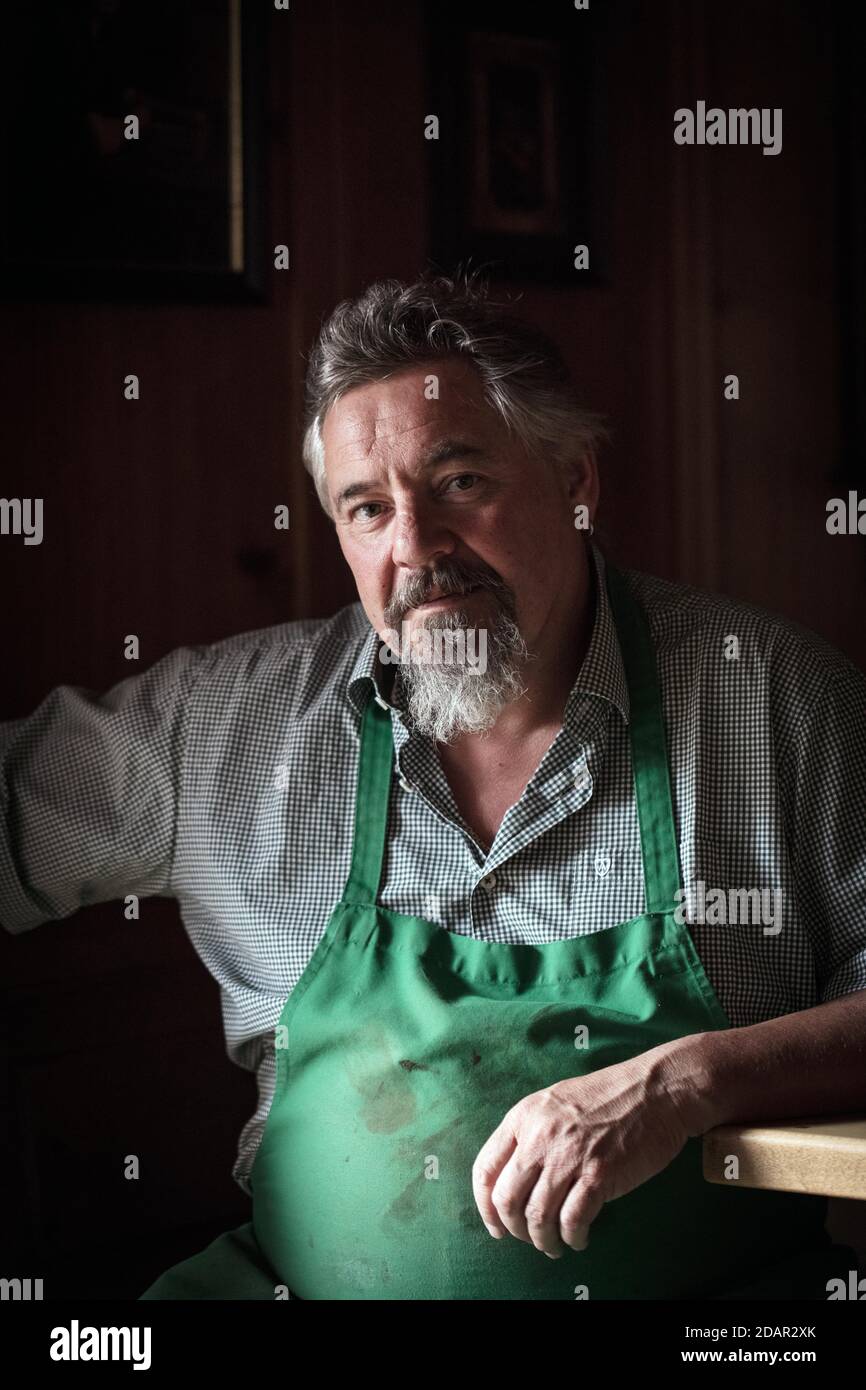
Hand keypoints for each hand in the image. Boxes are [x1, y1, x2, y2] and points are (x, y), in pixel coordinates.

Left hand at [471, 1045, 700, 1257]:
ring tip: (553, 1245)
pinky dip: (572, 1237)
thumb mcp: (556, 1102)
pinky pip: (572, 1220)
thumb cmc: (609, 1096)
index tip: (495, 1225)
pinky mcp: (599, 1175)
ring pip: (537, 1216)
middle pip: (507, 1199)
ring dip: (542, 1240)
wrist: (656, 1091)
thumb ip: (531, 1133)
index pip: (485, 1168)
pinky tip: (578, 1239)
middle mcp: (540, 1137)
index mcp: (524, 1116)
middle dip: (514, 1229)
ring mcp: (569, 1157)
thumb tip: (513, 1179)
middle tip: (528, 1237)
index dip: (485, 1206)